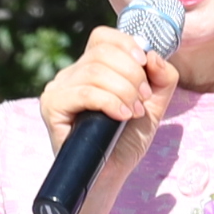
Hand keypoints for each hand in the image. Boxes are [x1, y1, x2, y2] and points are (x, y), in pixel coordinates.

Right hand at [37, 24, 178, 213]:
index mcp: (91, 68)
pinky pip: (84, 92)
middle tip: (142, 101)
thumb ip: (162, 78)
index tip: (145, 68)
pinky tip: (120, 117)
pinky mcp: (51, 106)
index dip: (127, 45)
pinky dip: (109, 101)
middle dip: (133, 75)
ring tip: (133, 113)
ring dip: (124, 91)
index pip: (103, 37)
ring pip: (95, 71)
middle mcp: (71, 74)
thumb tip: (152, 54)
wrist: (108, 176)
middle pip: (103, 52)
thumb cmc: (125, 141)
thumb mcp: (153, 105)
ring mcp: (58, 88)